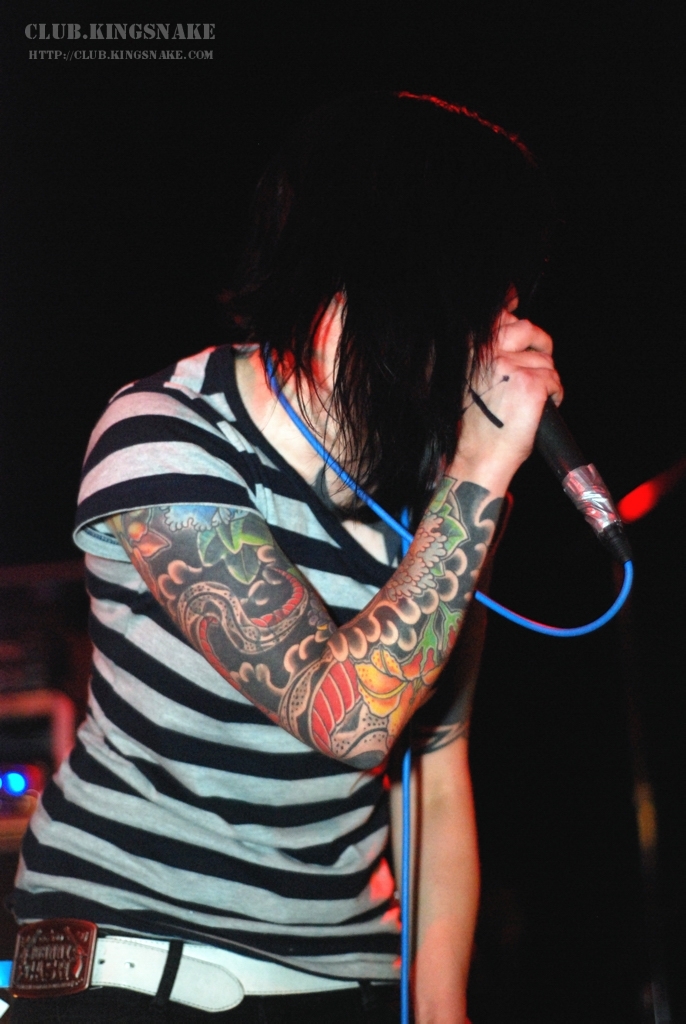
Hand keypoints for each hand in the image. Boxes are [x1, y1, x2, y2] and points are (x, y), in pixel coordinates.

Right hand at [450, 303, 562, 491]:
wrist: (479, 456)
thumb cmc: (477, 425)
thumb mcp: (472, 382)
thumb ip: (488, 356)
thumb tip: (509, 328)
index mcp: (471, 351)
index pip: (497, 317)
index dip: (511, 311)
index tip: (516, 303)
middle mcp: (488, 354)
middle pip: (526, 329)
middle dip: (540, 342)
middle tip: (542, 356)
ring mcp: (509, 367)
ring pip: (545, 361)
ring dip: (546, 379)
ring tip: (533, 401)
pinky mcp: (530, 384)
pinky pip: (554, 380)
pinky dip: (554, 395)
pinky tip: (539, 410)